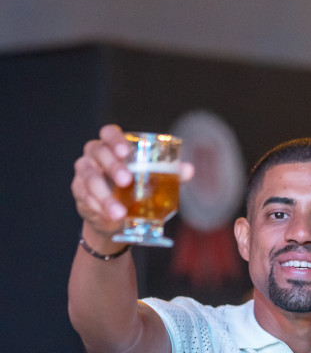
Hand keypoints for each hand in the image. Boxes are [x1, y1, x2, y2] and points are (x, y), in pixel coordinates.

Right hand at [72, 124, 193, 238]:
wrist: (116, 219)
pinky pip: (85, 198)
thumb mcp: (152, 182)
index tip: (125, 152)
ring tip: (119, 212)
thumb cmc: (134, 191)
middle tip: (127, 181)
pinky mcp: (79, 192)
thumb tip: (189, 169)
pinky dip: (98, 208)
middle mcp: (94, 156)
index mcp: (112, 147)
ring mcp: (84, 173)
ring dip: (105, 196)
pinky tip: (110, 217)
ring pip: (90, 178)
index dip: (115, 140)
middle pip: (98, 152)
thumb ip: (168, 175)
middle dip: (112, 166)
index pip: (108, 134)